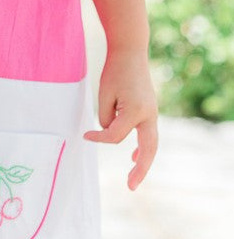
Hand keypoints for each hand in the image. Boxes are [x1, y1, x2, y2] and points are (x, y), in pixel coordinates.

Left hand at [83, 49, 158, 189]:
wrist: (131, 51)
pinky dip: (143, 145)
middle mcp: (149, 114)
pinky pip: (148, 133)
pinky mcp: (149, 109)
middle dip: (140, 169)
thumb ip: (107, 118)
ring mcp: (152, 112)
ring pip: (151, 143)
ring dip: (143, 159)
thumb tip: (109, 132)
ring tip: (133, 175)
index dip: (98, 138)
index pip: (114, 135)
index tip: (86, 135)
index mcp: (136, 111)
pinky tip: (134, 154)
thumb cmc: (115, 70)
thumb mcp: (105, 94)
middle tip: (130, 187)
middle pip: (149, 149)